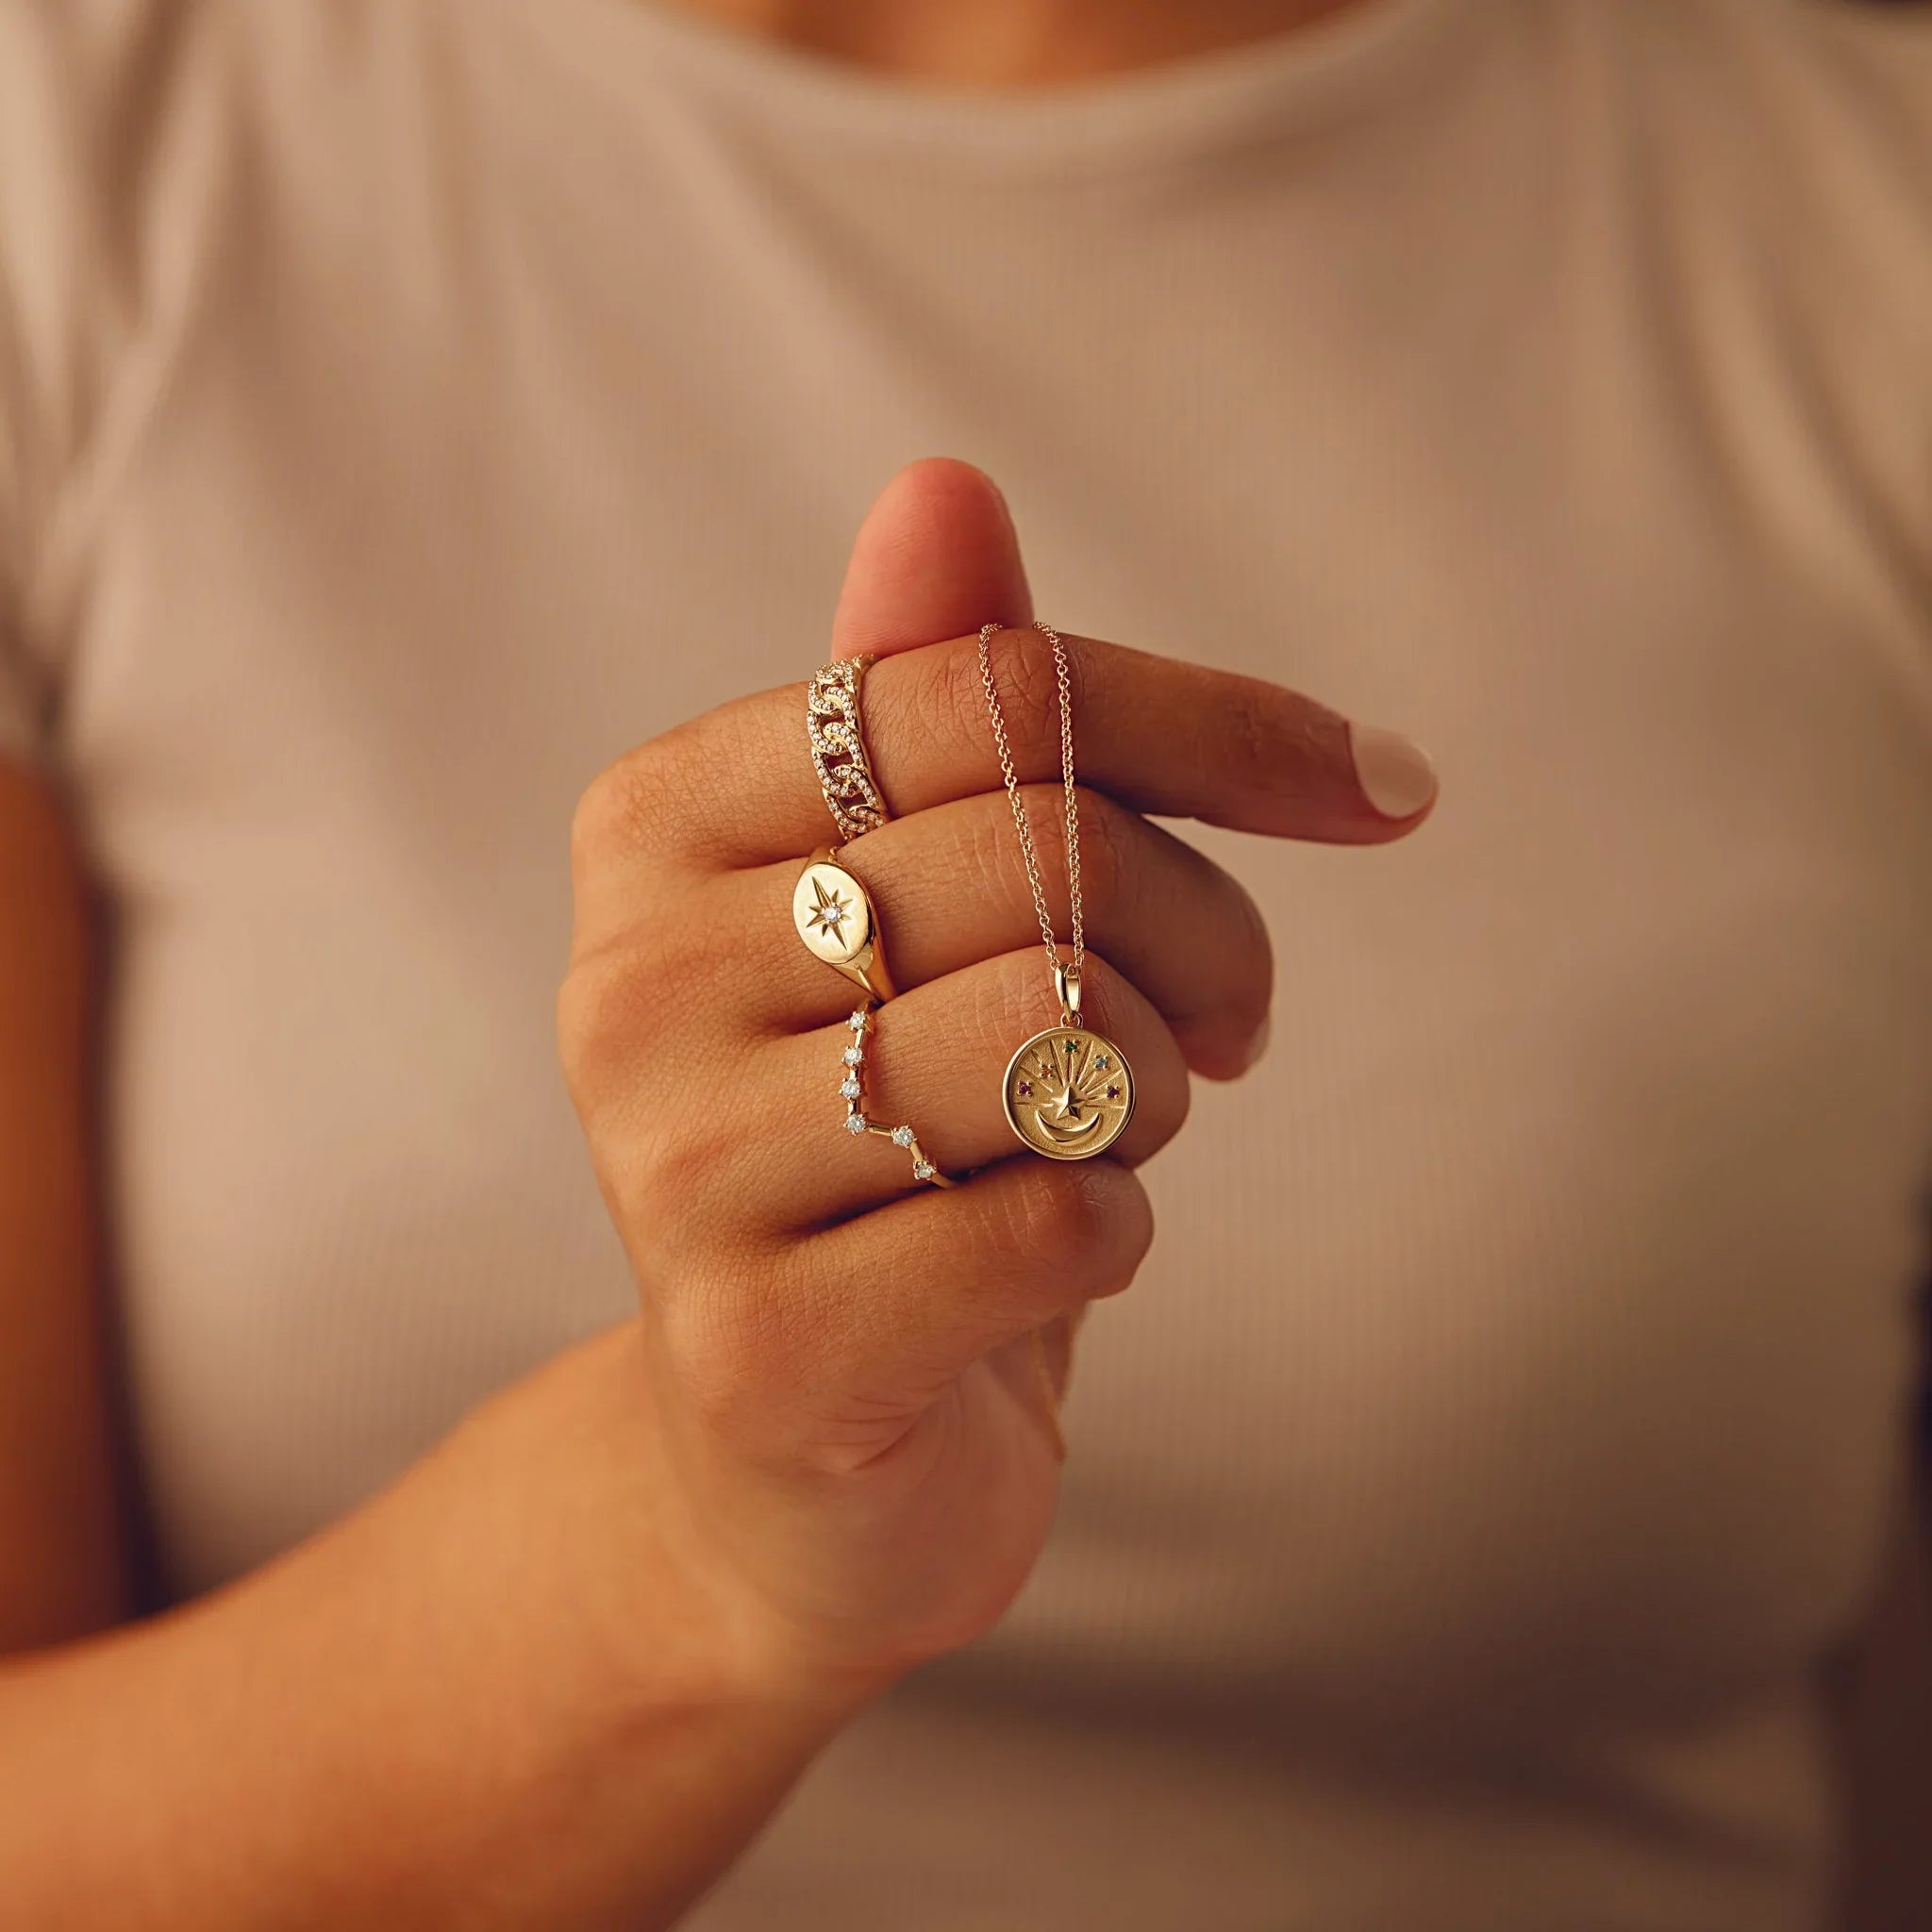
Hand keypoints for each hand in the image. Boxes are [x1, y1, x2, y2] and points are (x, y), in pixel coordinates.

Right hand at [557, 460, 1435, 1692]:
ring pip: (1064, 1026)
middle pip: (1043, 847)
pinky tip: (1041, 1264)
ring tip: (1095, 1138)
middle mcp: (631, 978)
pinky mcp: (761, 1348)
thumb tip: (944, 480)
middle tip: (1213, 1029)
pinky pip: (1064, 1215)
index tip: (1381, 791)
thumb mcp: (911, 911)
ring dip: (1150, 1093)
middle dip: (1201, 939)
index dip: (1224, 727)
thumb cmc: (883, 1143)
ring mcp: (675, 1168)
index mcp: (659, 825)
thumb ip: (925, 702)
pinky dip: (1118, 1233)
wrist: (789, 1456)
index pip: (983, 682)